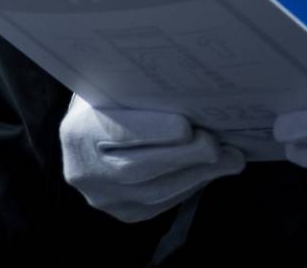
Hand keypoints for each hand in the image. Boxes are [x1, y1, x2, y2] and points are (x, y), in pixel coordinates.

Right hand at [60, 94, 244, 222]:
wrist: (91, 140)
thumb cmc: (111, 106)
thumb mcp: (115, 93)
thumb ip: (139, 95)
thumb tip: (187, 97)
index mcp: (77, 133)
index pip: (115, 133)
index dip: (153, 131)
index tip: (187, 126)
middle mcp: (84, 171)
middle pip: (138, 169)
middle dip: (185, 157)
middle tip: (219, 144)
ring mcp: (104, 198)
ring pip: (155, 192)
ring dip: (198, 175)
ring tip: (229, 160)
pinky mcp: (126, 213)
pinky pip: (163, 204)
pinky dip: (189, 185)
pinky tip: (207, 171)